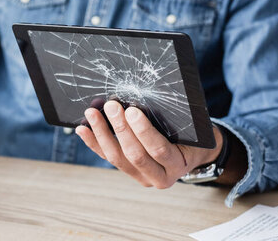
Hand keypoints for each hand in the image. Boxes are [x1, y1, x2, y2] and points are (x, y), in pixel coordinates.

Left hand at [75, 100, 222, 187]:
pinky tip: (83, 129)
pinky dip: (93, 142)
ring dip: (102, 133)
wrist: (193, 153)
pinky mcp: (127, 171)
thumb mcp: (190, 129)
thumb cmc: (192, 135)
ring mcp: (141, 176)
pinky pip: (107, 157)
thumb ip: (169, 121)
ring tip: (92, 113)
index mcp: (177, 165)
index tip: (131, 111)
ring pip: (116, 157)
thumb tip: (141, 101)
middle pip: (134, 154)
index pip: (158, 149)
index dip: (143, 131)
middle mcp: (159, 177)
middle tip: (111, 106)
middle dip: (120, 128)